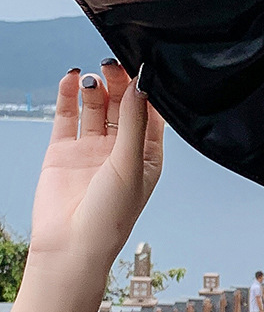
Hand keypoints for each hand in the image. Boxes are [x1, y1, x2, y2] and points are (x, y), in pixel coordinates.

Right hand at [26, 63, 164, 285]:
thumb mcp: (131, 165)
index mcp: (148, 154)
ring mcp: (92, 148)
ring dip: (96, 87)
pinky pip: (68, 116)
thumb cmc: (111, 216)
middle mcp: (121, 149)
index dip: (146, 90)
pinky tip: (71, 78)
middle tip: (113, 65)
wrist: (70, 246)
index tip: (142, 67)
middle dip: (119, 83)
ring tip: (93, 75)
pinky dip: (69, 96)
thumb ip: (135, 123)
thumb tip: (141, 85)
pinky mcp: (64, 150)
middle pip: (123, 105)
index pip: (151, 113)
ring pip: (96, 107)